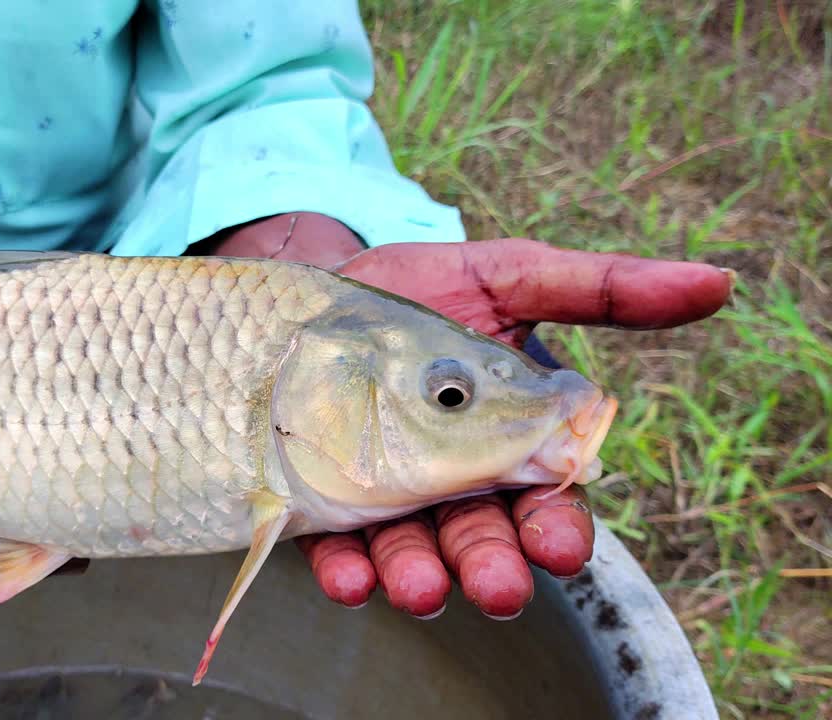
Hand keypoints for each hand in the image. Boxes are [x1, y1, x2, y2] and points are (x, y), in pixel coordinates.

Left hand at [209, 215, 731, 618]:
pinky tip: (347, 576)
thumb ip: (601, 290)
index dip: (558, 527)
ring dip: (421, 577)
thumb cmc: (423, 290)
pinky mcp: (322, 504)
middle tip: (496, 586)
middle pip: (482, 541)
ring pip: (413, 556)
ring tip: (422, 588)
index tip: (562, 545)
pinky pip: (334, 549)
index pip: (546, 502)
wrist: (313, 287)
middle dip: (492, 566)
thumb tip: (716, 282)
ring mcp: (385, 499)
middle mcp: (452, 486)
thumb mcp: (508, 278)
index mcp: (508, 445)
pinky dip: (344, 568)